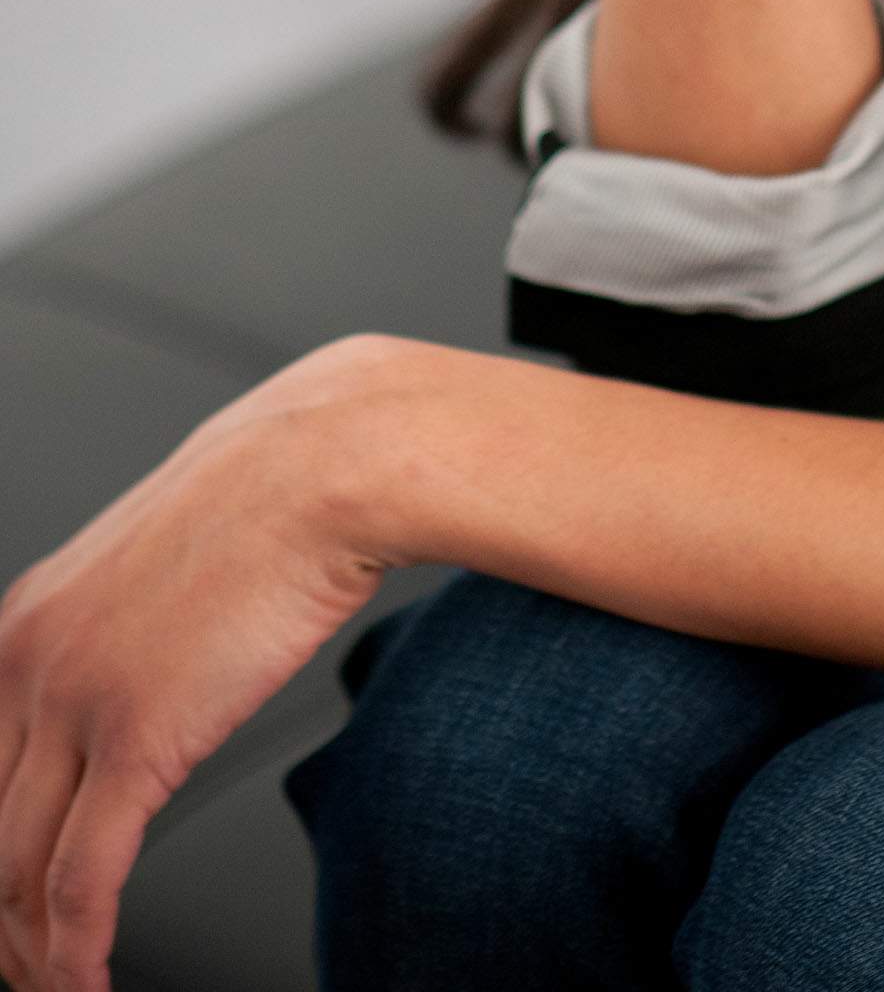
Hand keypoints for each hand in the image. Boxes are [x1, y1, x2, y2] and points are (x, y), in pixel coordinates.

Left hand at [0, 340, 397, 991]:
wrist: (330, 464)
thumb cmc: (272, 502)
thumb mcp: (158, 570)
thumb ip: (120, 637)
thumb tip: (135, 694)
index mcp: (23, 623)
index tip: (9, 906)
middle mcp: (26, 661)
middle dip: (1, 920)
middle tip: (27, 966)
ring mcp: (75, 700)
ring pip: (16, 871)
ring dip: (35, 953)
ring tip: (63, 986)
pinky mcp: (137, 737)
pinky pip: (80, 882)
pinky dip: (75, 955)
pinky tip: (89, 981)